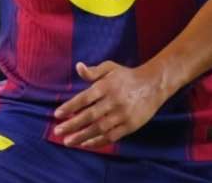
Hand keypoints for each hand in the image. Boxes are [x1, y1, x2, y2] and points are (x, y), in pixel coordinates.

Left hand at [52, 61, 167, 148]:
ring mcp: (122, 115)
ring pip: (99, 129)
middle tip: (57, 131)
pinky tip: (85, 144)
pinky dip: (97, 142)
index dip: (70, 106)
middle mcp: (114, 101)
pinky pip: (111, 137)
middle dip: (72, 125)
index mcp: (107, 86)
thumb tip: (77, 67)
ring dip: (82, 136)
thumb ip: (93, 71)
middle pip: (89, 115)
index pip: (85, 98)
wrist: (153, 85)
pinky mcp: (130, 126)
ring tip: (68, 142)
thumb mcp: (110, 68)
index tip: (57, 114)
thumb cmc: (127, 76)